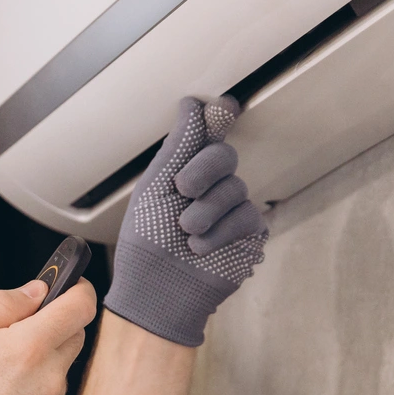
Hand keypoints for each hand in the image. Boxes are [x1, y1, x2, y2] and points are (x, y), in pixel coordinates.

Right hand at [0, 278, 96, 394]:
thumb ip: (1, 306)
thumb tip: (36, 291)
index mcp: (27, 348)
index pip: (81, 306)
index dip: (76, 290)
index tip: (67, 286)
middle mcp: (50, 378)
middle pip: (73, 335)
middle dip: (51, 327)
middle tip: (11, 337)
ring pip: (59, 369)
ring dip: (39, 365)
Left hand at [103, 95, 267, 345]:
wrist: (156, 290)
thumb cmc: (146, 243)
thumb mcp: (153, 189)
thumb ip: (178, 147)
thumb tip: (192, 105)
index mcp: (183, 170)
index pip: (206, 134)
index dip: (217, 117)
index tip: (223, 107)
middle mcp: (209, 186)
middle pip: (223, 155)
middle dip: (203, 170)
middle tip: (183, 189)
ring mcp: (230, 209)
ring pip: (235, 188)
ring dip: (206, 210)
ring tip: (185, 232)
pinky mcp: (247, 234)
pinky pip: (247, 217)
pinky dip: (221, 231)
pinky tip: (200, 247)